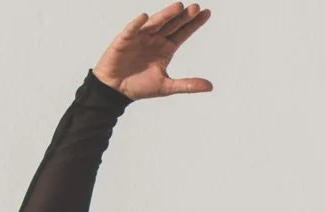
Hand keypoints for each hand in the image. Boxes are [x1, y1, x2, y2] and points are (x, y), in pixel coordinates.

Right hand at [94, 4, 214, 100]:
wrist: (115, 90)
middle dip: (183, 17)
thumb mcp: (166, 87)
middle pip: (172, 25)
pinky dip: (137, 24)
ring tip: (178, 7)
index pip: (183, 33)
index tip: (207, 13)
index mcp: (166, 48)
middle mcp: (155, 39)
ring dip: (166, 15)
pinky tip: (145, 17)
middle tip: (195, 7)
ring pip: (155, 24)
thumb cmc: (139, 86)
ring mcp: (140, 38)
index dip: (194, 24)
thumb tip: (210, 86)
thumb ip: (187, 85)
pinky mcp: (125, 40)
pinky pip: (132, 30)